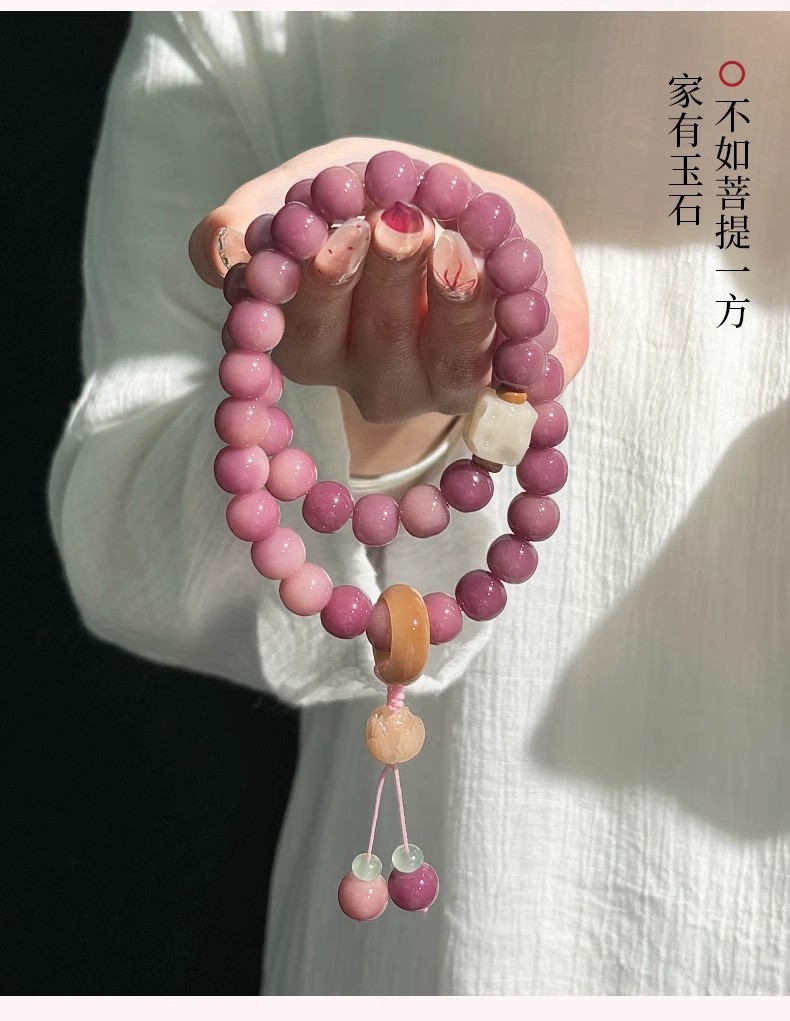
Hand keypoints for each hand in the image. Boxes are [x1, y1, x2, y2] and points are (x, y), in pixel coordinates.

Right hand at [189, 137, 588, 471]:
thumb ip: (252, 219)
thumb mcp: (311, 191)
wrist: (481, 215)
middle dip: (388, 272)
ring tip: (460, 223)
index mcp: (314, 345)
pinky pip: (526, 366)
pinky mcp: (515, 383)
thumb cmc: (383, 202)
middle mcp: (376, 381)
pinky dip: (523, 312)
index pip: (302, 334)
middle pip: (380, 344)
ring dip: (459, 290)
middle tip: (396, 214)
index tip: (321, 223)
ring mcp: (447, 388)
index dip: (315, 281)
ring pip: (454, 359)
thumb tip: (219, 250)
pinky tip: (516, 259)